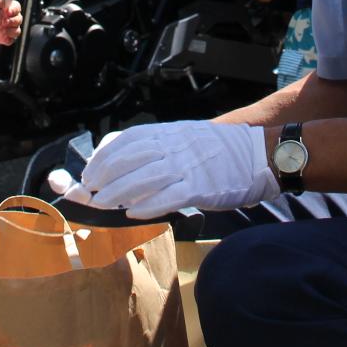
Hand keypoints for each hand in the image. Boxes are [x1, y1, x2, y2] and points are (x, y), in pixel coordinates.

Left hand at [77, 120, 278, 218]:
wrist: (258, 154)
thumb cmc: (219, 151)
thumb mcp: (185, 136)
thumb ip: (159, 146)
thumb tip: (126, 160)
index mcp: (169, 132)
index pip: (126, 140)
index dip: (103, 157)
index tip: (89, 173)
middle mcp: (175, 146)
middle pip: (129, 159)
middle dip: (104, 176)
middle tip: (89, 193)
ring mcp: (188, 166)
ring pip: (144, 178)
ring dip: (118, 193)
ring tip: (102, 205)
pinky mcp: (201, 187)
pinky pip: (169, 197)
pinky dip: (148, 206)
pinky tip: (133, 214)